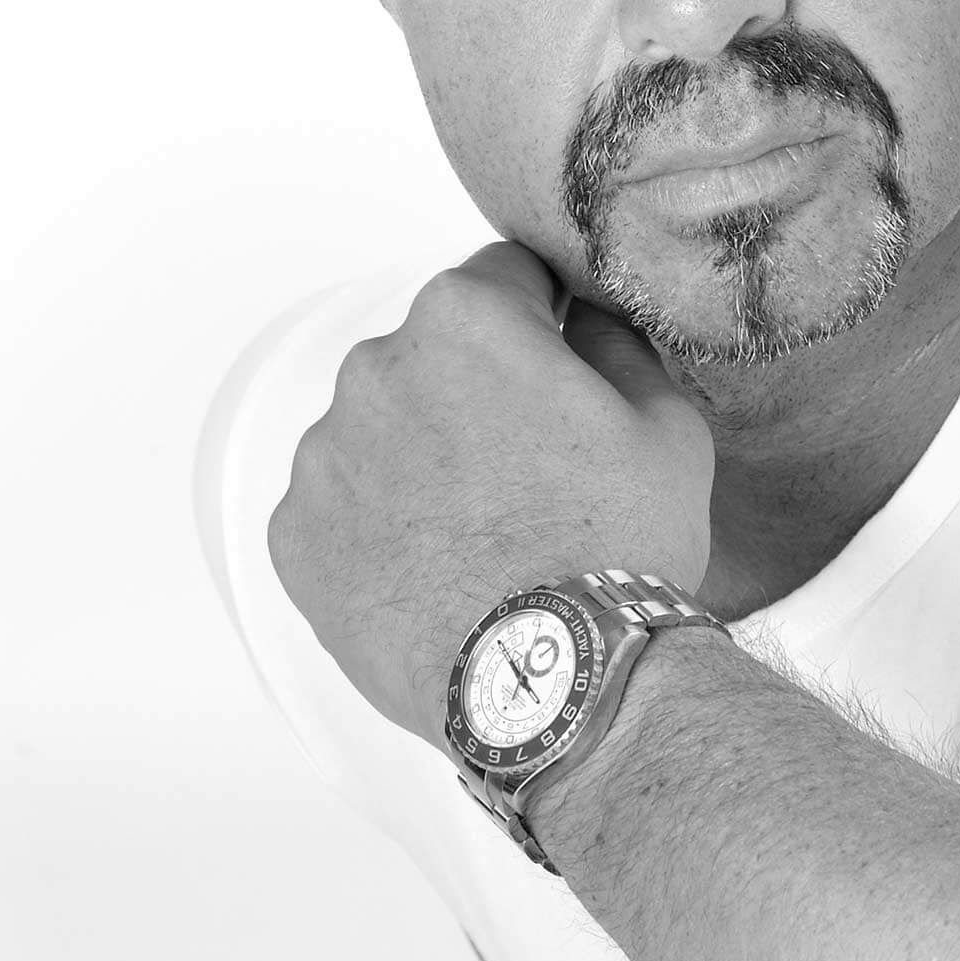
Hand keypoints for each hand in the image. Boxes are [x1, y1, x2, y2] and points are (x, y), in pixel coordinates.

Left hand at [267, 241, 715, 748]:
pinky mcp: (294, 536)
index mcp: (466, 318)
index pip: (507, 276)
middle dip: (478, 392)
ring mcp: (324, 456)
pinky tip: (438, 569)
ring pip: (383, 429)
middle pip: (435, 354)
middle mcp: (375, 367)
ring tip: (484, 532)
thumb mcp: (665, 422)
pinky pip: (342, 506)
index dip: (547, 322)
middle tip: (534, 471)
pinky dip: (380, 526)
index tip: (566, 378)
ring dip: (424, 457)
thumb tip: (583, 311)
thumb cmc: (622, 543)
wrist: (556, 684)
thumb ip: (615, 338)